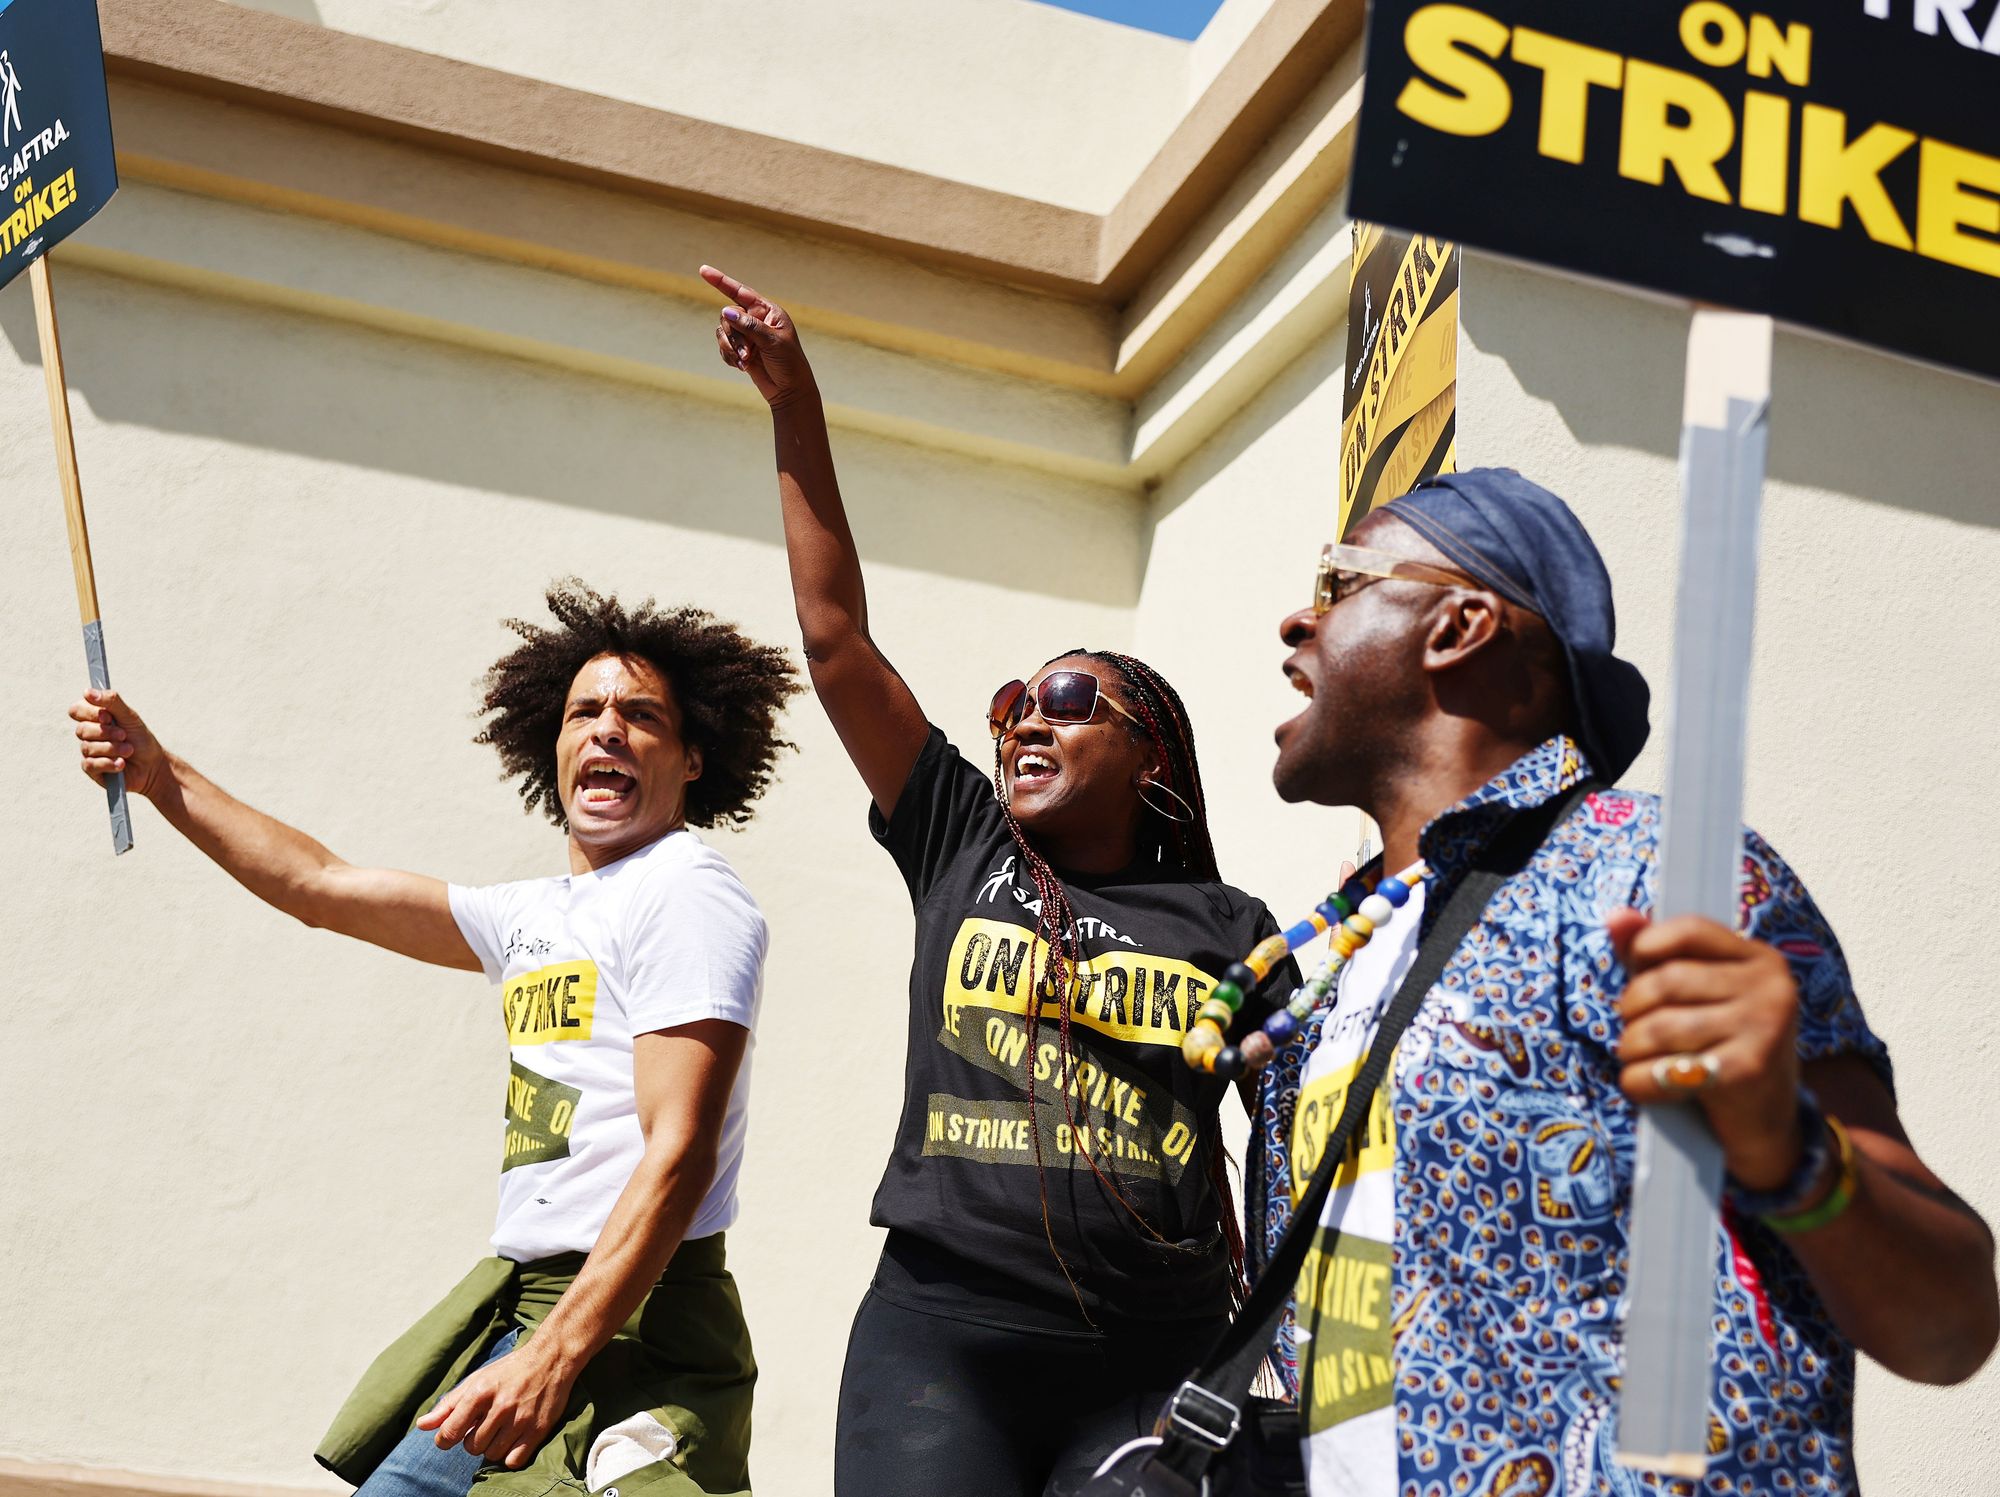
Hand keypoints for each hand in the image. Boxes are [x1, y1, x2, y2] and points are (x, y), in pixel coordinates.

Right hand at [69, 687, 167, 797]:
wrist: (153, 765)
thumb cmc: (140, 738)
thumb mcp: (130, 716)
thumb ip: (111, 702)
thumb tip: (88, 692)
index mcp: (94, 718)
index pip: (77, 710)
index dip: (90, 713)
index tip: (108, 717)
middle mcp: (88, 734)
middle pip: (81, 729)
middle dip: (107, 733)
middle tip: (125, 735)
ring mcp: (88, 752)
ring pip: (88, 747)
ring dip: (112, 748)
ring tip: (129, 750)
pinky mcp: (91, 769)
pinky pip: (90, 764)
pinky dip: (109, 763)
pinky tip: (122, 764)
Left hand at [415, 1340, 576, 1470]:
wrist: (551, 1358)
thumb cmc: (509, 1371)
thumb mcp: (477, 1380)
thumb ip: (448, 1405)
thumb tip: (421, 1426)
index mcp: (480, 1391)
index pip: (450, 1432)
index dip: (446, 1439)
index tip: (453, 1436)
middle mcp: (500, 1406)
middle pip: (472, 1447)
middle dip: (474, 1440)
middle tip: (486, 1426)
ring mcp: (520, 1419)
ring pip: (492, 1455)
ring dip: (493, 1447)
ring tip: (501, 1430)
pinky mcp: (538, 1429)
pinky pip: (513, 1460)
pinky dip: (510, 1455)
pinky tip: (513, 1440)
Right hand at [700, 264, 814, 406]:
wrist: (789, 391)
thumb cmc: (789, 364)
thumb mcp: (772, 342)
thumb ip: (749, 326)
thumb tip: (725, 310)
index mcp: (768, 311)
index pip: (740, 292)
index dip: (721, 281)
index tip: (703, 270)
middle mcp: (755, 319)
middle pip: (728, 316)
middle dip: (734, 336)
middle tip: (748, 355)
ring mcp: (747, 335)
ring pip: (723, 332)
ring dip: (731, 348)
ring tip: (746, 363)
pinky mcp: (740, 350)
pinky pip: (723, 347)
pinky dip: (729, 357)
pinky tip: (742, 367)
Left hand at [1607, 909, 1802, 1190]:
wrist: (1770, 1127)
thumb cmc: (1723, 1049)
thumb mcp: (1700, 996)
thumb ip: (1656, 954)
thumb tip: (1615, 917)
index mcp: (1761, 960)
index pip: (1689, 930)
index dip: (1647, 946)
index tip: (1636, 970)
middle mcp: (1772, 989)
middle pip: (1666, 981)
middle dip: (1632, 1009)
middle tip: (1633, 1030)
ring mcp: (1764, 1030)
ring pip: (1659, 1027)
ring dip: (1631, 1048)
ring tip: (1635, 1057)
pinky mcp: (1747, 1073)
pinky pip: (1666, 1069)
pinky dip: (1639, 1081)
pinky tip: (1642, 1085)